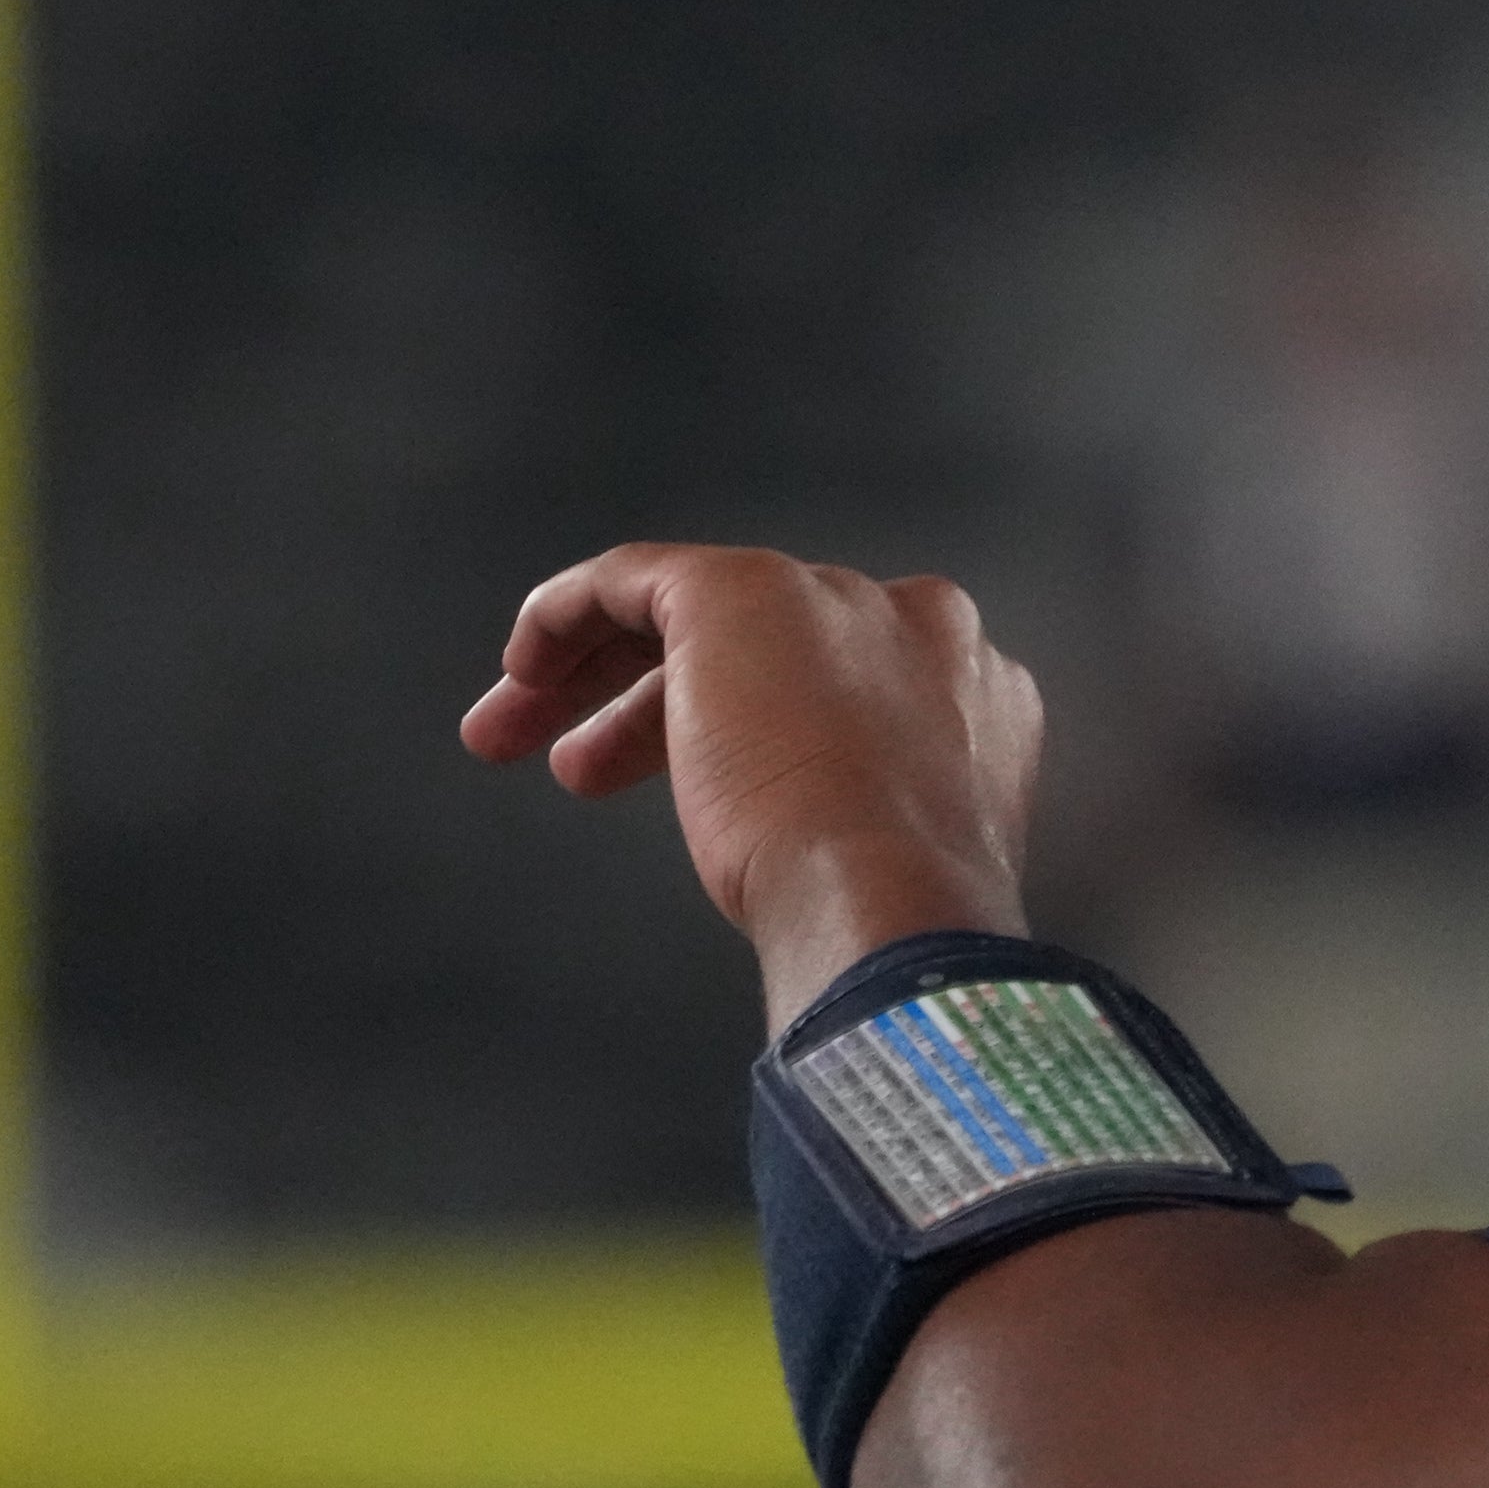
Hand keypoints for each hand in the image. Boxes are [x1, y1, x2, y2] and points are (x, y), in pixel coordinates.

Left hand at [462, 544, 1043, 1023]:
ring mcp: (830, 597)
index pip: (838, 684)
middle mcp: (911, 621)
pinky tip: (523, 666)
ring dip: (598, 676)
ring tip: (518, 738)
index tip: (679, 788)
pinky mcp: (743, 587)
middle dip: (657, 705)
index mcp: (971, 685)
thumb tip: (800, 838)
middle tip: (582, 767)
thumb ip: (867, 810)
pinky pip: (634, 578)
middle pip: (762, 647)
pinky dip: (569, 613)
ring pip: (693, 615)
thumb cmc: (894, 909)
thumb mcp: (894, 851)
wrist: (891, 893)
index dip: (745, 733)